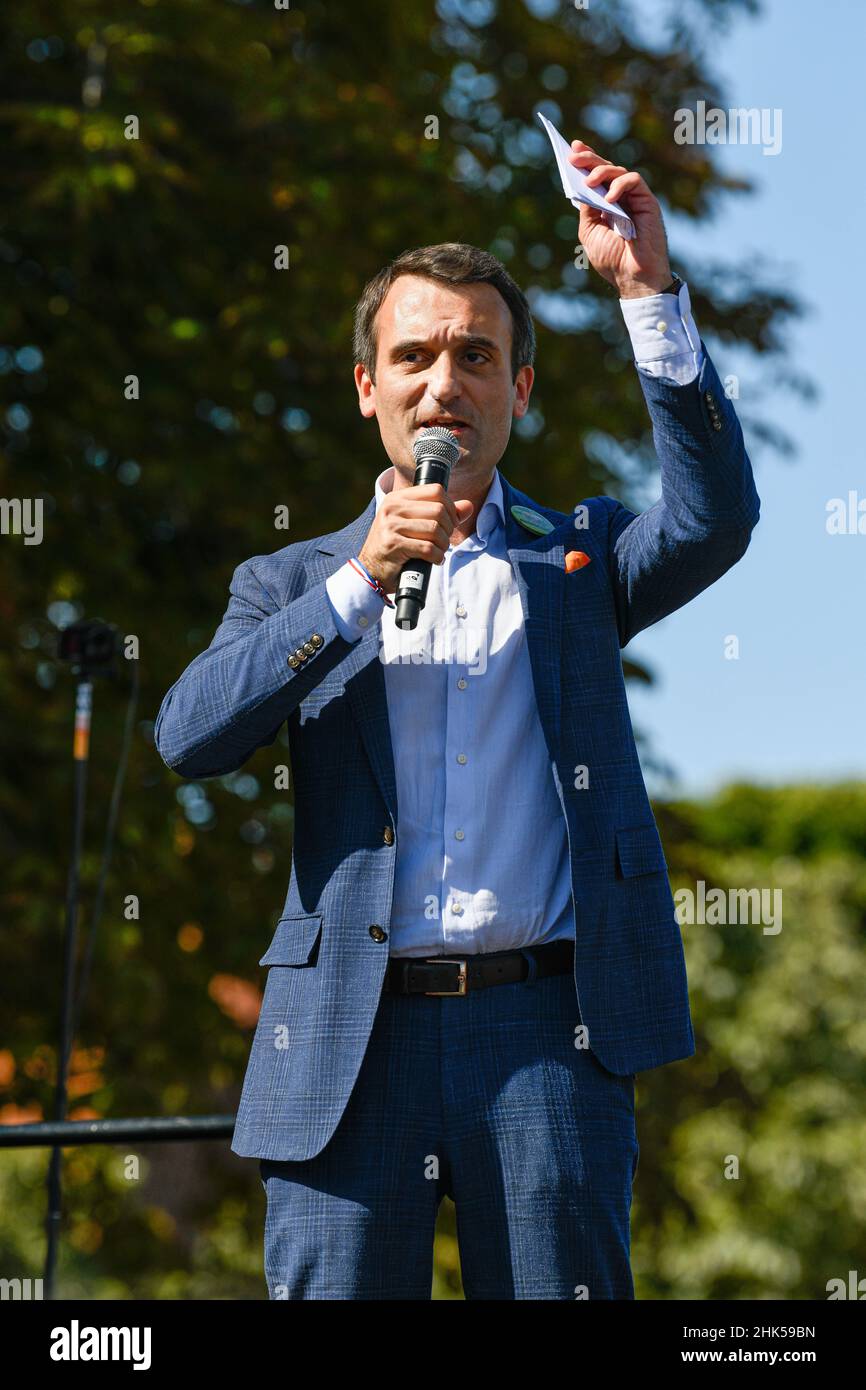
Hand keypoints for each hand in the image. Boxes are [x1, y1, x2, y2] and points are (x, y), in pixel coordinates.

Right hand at [358, 484, 474, 594]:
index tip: (449, 522)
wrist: (371, 570)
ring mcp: (391, 525)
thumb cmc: (395, 546)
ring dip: (443, 545)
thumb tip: (468, 506)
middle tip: (442, 541)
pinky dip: (436, 556)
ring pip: (435, 529)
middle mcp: (392, 508)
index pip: (436, 491)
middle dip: (448, 529)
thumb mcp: (415, 524)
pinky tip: (433, 560)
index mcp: (397, 498)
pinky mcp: (393, 544)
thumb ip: (442, 513)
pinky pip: (427, 548)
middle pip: (439, 510)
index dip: (450, 507)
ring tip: (437, 551)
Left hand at [568, 139, 671, 296]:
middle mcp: (621, 198)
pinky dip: (619, 184)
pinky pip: (634, 181)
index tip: (572, 149)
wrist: (633, 278)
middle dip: (589, 159)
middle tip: (574, 156)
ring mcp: (634, 199)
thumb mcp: (590, 231)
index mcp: (606, 205)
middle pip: (606, 169)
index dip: (586, 161)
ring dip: (601, 171)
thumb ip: (587, 208)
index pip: (596, 177)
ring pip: (619, 171)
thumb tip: (583, 185)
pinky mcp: (647, 201)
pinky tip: (609, 198)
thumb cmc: (612, 259)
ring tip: (588, 181)